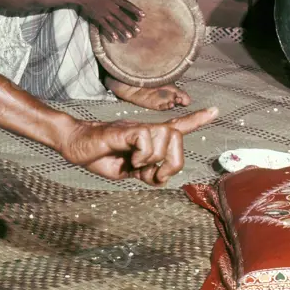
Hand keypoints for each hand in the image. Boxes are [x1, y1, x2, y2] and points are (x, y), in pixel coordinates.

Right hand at [60, 107, 217, 184]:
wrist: (73, 144)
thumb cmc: (98, 155)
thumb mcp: (126, 171)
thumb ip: (145, 172)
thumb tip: (160, 177)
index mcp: (147, 138)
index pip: (177, 126)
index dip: (196, 120)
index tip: (215, 111)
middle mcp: (145, 129)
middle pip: (178, 136)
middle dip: (175, 163)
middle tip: (157, 177)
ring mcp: (135, 128)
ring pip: (166, 137)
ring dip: (156, 160)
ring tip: (139, 167)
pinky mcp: (124, 130)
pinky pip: (146, 139)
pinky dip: (143, 155)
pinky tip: (131, 162)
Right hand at [71, 0, 143, 41]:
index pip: (127, 5)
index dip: (135, 10)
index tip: (143, 16)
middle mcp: (110, 6)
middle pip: (123, 16)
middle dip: (131, 24)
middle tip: (138, 31)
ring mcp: (104, 13)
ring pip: (115, 23)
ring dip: (122, 30)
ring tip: (129, 37)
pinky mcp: (97, 18)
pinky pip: (105, 26)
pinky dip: (110, 32)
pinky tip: (115, 37)